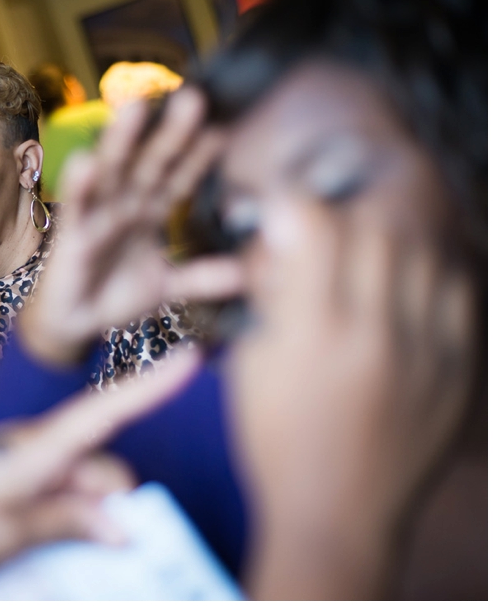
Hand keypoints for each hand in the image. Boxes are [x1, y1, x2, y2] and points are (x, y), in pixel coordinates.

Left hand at [0, 350, 201, 599]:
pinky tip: (49, 541)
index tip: (190, 357)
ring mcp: (25, 460)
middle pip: (101, 467)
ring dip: (89, 516)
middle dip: (115, 503)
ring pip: (82, 483)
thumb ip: (67, 522)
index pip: (101, 415)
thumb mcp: (8, 532)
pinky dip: (68, 515)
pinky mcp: (17, 476)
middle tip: (105, 549)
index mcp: (34, 451)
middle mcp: (35, 446)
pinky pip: (60, 491)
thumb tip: (124, 526)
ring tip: (53, 550)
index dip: (148, 388)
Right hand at [20, 89, 244, 364]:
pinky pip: (77, 206)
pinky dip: (80, 184)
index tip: (224, 131)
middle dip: (171, 133)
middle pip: (151, 162)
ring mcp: (98, 214)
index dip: (199, 157)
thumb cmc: (115, 294)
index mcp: (149, 212)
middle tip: (193, 99)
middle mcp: (126, 204)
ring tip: (134, 108)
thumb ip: (202, 277)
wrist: (75, 322)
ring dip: (121, 141)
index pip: (179, 178)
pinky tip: (85, 162)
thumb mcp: (166, 286)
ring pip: (112, 171)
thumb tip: (246, 274)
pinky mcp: (73, 233)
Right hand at [228, 197, 474, 597]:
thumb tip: (282, 231)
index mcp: (312, 334)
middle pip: (380, 224)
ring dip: (399, 224)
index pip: (315, 226)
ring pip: (429, 249)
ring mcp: (427, 352)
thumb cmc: (276, 437)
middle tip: (335, 199)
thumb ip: (270, 294)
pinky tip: (412, 268)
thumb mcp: (252, 364)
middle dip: (352, 198)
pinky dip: (435, 264)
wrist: (338, 514)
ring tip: (375, 219)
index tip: (285, 201)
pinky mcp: (458, 370)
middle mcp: (376, 334)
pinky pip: (459, 289)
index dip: (297, 199)